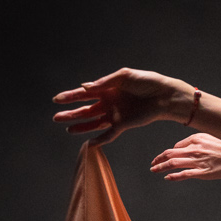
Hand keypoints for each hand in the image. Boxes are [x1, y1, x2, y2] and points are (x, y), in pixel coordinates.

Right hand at [53, 68, 186, 145]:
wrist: (165, 95)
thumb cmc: (147, 81)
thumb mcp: (124, 76)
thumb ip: (104, 82)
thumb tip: (85, 87)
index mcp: (107, 88)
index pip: (84, 93)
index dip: (70, 96)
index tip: (57, 99)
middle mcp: (108, 102)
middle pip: (85, 110)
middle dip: (70, 114)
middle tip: (55, 117)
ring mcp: (115, 114)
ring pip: (93, 123)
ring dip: (81, 127)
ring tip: (67, 129)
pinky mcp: (124, 124)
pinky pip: (109, 134)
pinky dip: (100, 139)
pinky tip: (90, 144)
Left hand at [150, 133, 220, 182]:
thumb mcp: (209, 138)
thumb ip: (194, 141)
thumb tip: (179, 147)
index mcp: (195, 140)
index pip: (176, 147)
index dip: (168, 153)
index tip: (164, 158)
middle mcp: (194, 149)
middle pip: (170, 154)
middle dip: (158, 159)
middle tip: (152, 164)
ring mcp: (197, 161)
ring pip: (173, 164)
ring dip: (161, 167)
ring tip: (154, 170)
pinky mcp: (202, 172)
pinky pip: (184, 174)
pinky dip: (174, 176)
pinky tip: (167, 178)